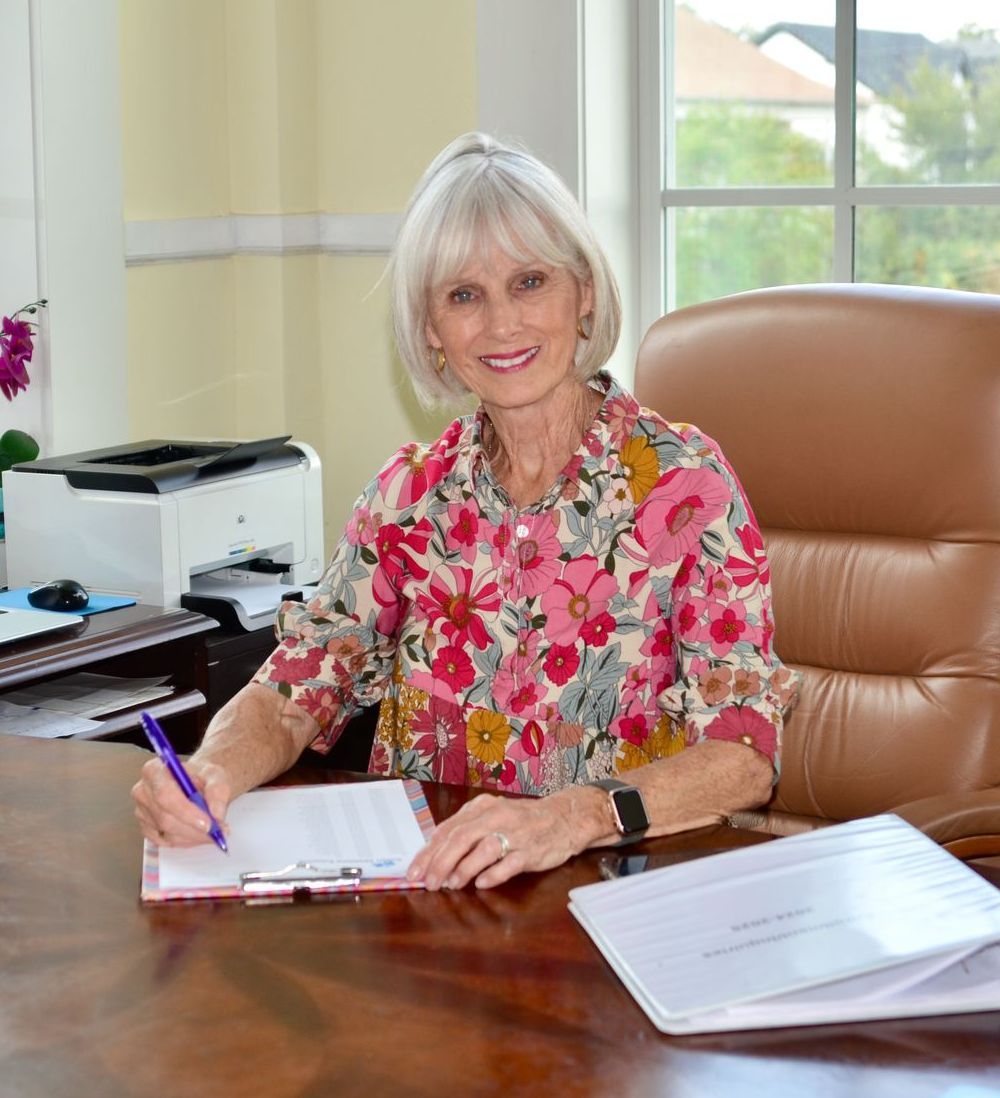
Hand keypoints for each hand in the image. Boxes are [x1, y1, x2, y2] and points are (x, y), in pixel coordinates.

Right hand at [131, 757, 232, 847]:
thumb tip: (216, 814)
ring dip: (194, 836)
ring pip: (167, 833)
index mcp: (155, 770)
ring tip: (214, 831)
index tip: (208, 823)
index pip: (165, 795)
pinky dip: (186, 841)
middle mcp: (143, 791)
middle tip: (218, 831)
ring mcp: (142, 811)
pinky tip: (199, 834)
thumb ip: (218, 792)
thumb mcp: (216, 776)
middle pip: (165, 818)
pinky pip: (165, 842)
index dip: (186, 812)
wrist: (199, 782)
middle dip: (194, 829)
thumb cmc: (204, 777)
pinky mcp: (146, 828)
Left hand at [406, 786, 605, 890]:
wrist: (564, 817)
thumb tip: (435, 852)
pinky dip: (492, 874)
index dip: (428, 852)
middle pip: (461, 839)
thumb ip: (466, 830)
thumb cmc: (522, 820)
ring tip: (451, 884)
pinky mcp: (531, 851)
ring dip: (463, 869)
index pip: (448, 830)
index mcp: (482, 807)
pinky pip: (509, 864)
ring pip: (483, 850)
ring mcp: (515, 833)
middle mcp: (496, 817)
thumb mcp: (491, 815)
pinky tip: (480, 884)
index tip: (414, 870)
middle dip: (439, 863)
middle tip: (428, 882)